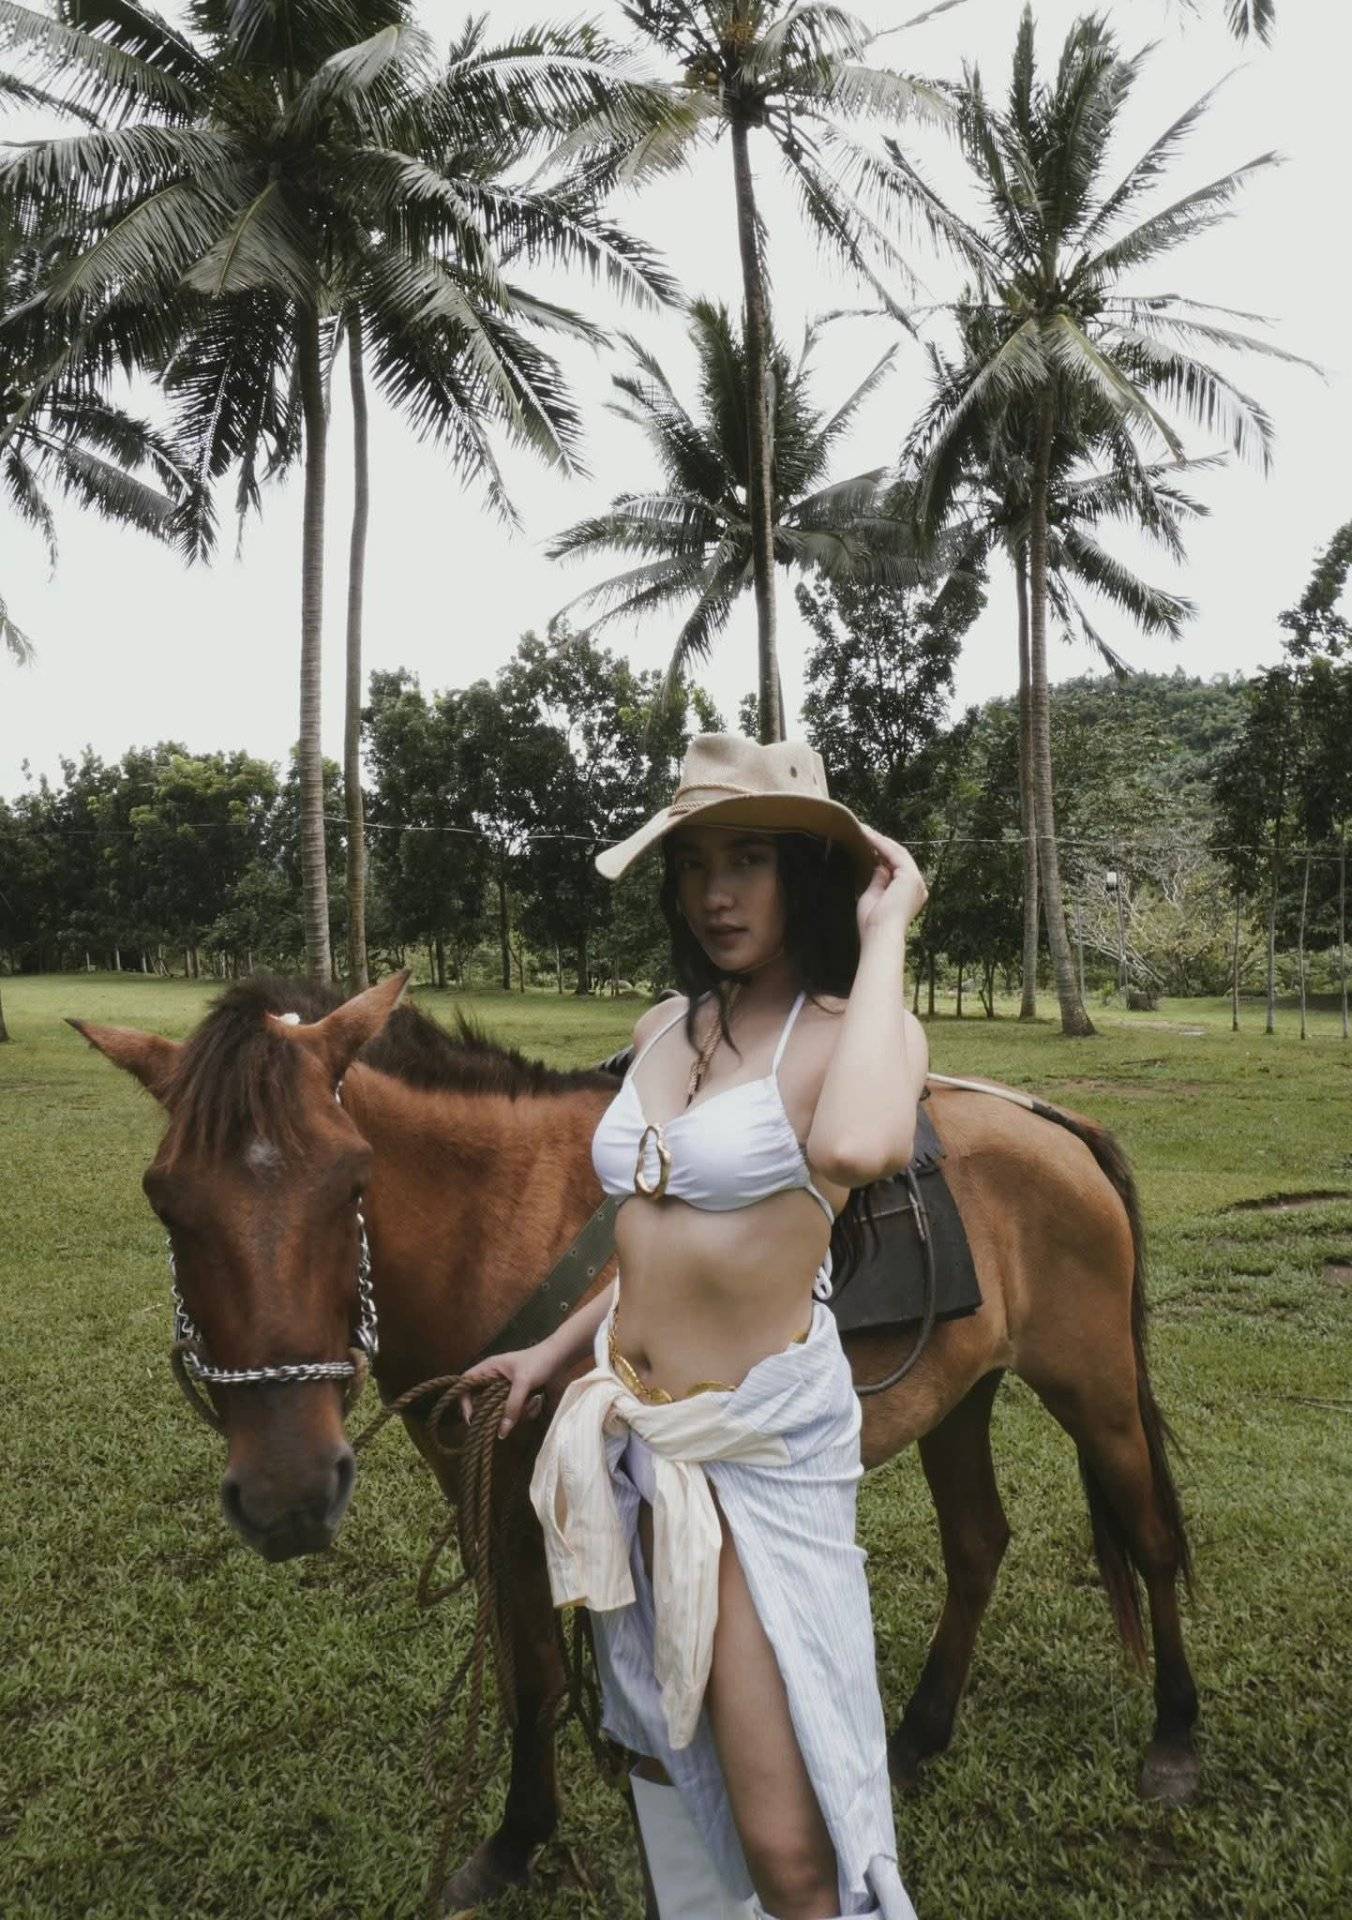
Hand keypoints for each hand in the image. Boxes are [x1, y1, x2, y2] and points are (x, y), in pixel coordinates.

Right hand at [457, 1344, 556, 1438]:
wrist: (562, 1356)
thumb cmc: (539, 1362)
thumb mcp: (523, 1383)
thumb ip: (512, 1407)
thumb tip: (501, 1433)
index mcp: (489, 1368)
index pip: (466, 1383)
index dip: (464, 1399)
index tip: (471, 1417)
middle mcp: (495, 1378)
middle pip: (484, 1401)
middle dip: (497, 1412)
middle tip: (504, 1420)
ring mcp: (508, 1388)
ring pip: (502, 1409)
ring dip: (518, 1412)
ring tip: (532, 1402)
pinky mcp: (520, 1395)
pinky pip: (516, 1410)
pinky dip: (527, 1410)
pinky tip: (539, 1401)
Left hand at [855, 824, 927, 942]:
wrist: (880, 934)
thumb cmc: (873, 923)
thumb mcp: (874, 896)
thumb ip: (878, 881)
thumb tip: (879, 866)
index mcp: (910, 894)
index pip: (896, 868)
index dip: (882, 854)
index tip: (867, 844)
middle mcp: (917, 886)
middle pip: (899, 858)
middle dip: (881, 843)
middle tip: (865, 832)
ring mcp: (916, 880)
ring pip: (897, 853)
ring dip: (880, 840)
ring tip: (864, 830)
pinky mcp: (910, 876)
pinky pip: (894, 854)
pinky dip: (881, 844)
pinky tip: (868, 836)